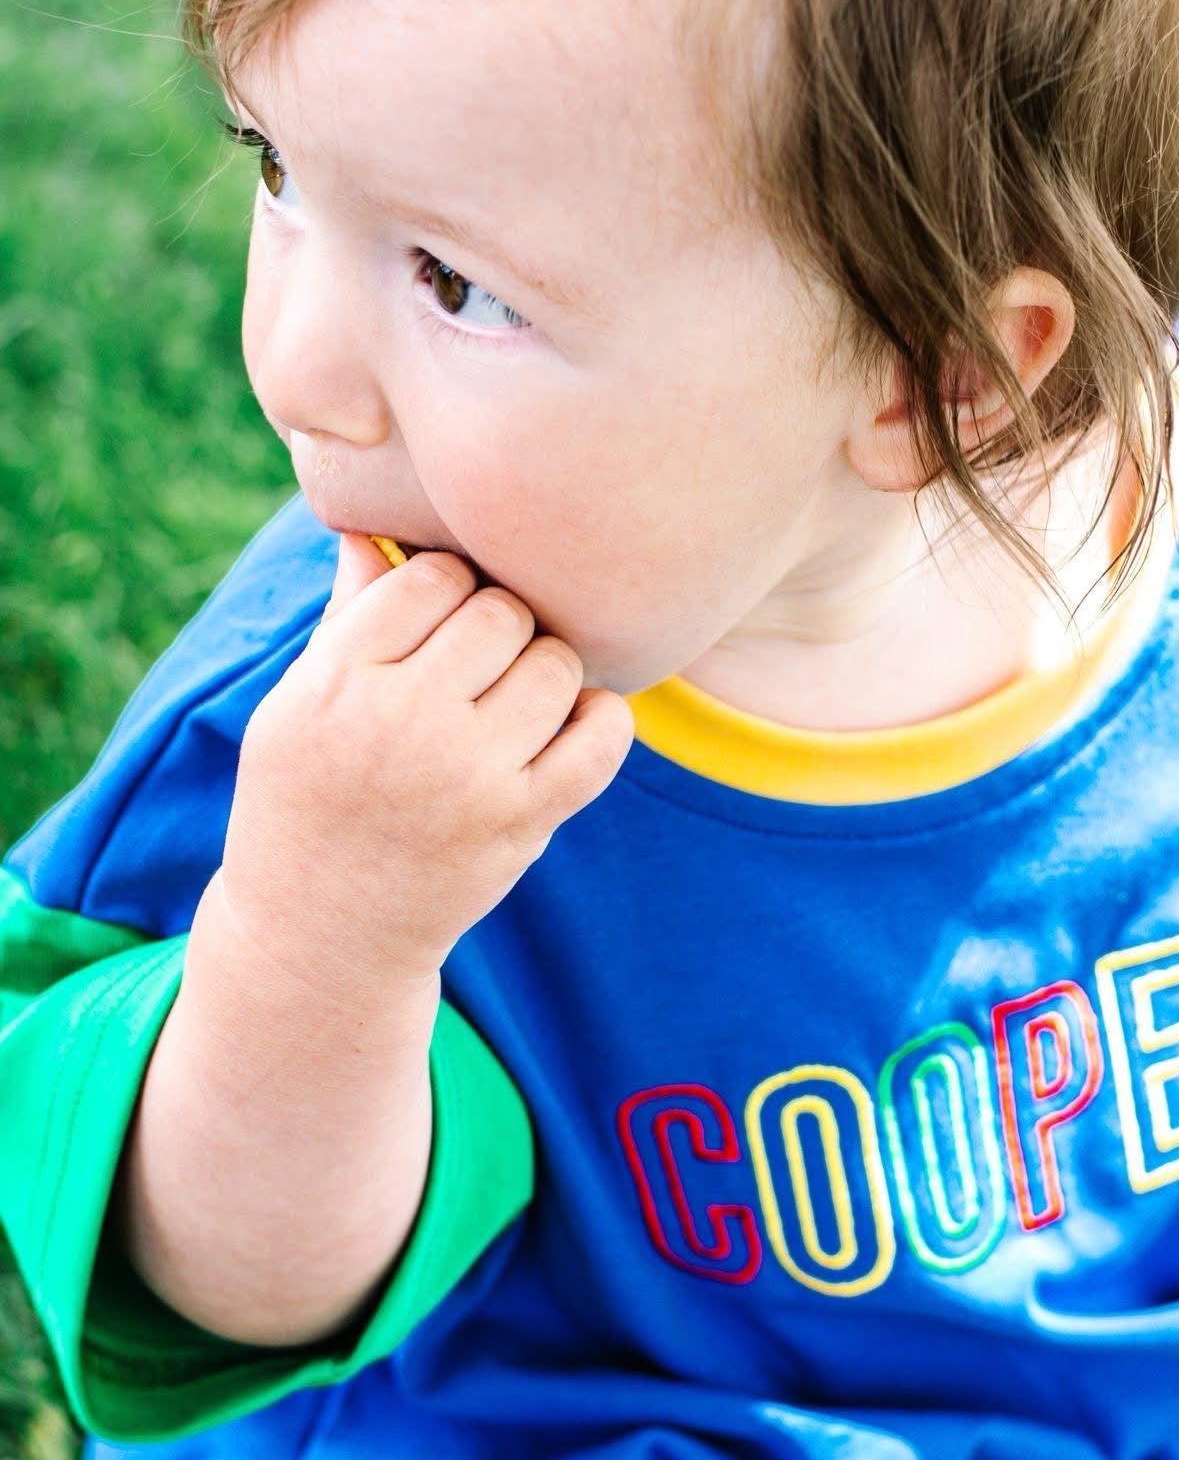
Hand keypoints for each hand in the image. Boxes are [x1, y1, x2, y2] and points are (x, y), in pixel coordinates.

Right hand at [218, 533, 635, 990]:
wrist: (323, 933)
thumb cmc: (307, 801)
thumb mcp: (296, 705)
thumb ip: (348, 617)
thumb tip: (377, 526)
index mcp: (337, 682)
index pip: (429, 577)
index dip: (443, 588)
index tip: (437, 623)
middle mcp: (404, 724)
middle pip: (499, 612)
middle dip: (498, 626)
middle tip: (480, 664)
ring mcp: (470, 777)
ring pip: (555, 664)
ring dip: (545, 671)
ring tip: (514, 699)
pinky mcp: (523, 822)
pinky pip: (601, 738)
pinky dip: (600, 720)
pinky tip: (569, 725)